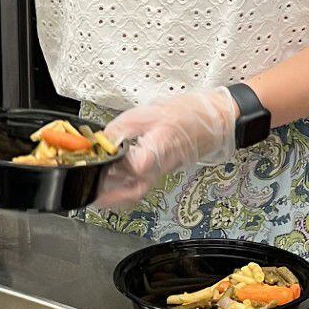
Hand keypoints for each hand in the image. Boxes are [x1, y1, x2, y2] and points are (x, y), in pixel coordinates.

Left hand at [97, 88, 237, 208]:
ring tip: (98, 189)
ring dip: (116, 194)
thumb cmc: (187, 114)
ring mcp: (162, 171)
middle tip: (94, 194)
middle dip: (111, 196)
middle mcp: (161, 165)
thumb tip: (103, 140)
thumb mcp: (148, 112)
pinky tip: (113, 180)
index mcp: (160, 147)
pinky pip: (142, 183)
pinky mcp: (161, 170)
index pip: (137, 166)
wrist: (214, 120)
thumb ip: (122, 127)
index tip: (103, 159)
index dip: (117, 165)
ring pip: (137, 190)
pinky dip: (125, 186)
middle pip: (135, 189)